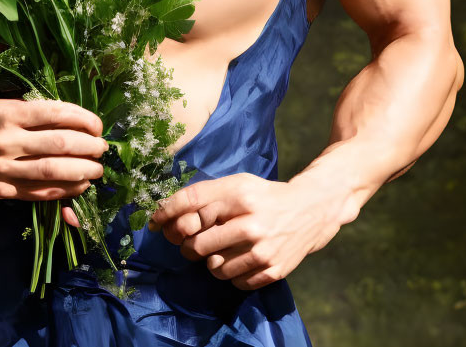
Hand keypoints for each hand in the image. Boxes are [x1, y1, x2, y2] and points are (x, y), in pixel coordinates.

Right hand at [0, 98, 106, 220]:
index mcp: (9, 113)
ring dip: (81, 171)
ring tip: (97, 169)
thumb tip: (76, 123)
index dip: (82, 120)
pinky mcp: (0, 190)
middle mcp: (6, 140)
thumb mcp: (6, 106)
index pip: (55, 114)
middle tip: (102, 148)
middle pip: (58, 144)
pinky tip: (78, 185)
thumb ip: (36, 114)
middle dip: (87, 147)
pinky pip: (37, 192)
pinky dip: (62, 190)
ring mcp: (2, 167)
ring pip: (50, 171)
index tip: (97, 126)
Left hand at [147, 173, 343, 289]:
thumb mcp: (237, 184)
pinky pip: (234, 282)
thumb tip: (167, 212)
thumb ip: (206, 195)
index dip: (167, 212)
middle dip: (188, 245)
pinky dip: (231, 274)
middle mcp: (250, 222)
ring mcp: (262, 249)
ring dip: (210, 262)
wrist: (310, 210)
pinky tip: (239, 260)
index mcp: (239, 194)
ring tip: (220, 251)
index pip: (191, 202)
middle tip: (193, 243)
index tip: (155, 220)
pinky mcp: (272, 270)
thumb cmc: (264, 196)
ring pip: (214, 267)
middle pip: (197, 243)